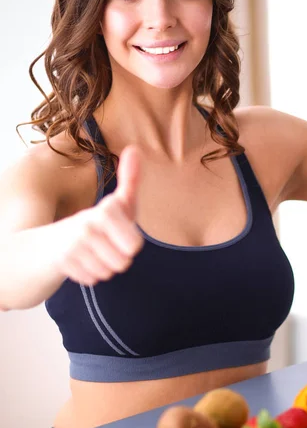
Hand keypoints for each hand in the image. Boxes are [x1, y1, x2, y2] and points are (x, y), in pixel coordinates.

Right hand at [54, 146, 143, 285]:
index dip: (131, 243)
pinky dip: (91, 273)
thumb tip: (134, 148)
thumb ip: (130, 179)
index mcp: (105, 211)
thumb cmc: (97, 220)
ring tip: (94, 250)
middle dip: (119, 257)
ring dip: (105, 265)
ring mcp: (73, 245)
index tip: (120, 231)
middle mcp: (88, 226)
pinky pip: (94, 279)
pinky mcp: (64, 263)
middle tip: (107, 243)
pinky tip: (82, 259)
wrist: (50, 241)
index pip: (134, 246)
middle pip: (123, 262)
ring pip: (109, 272)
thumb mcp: (117, 201)